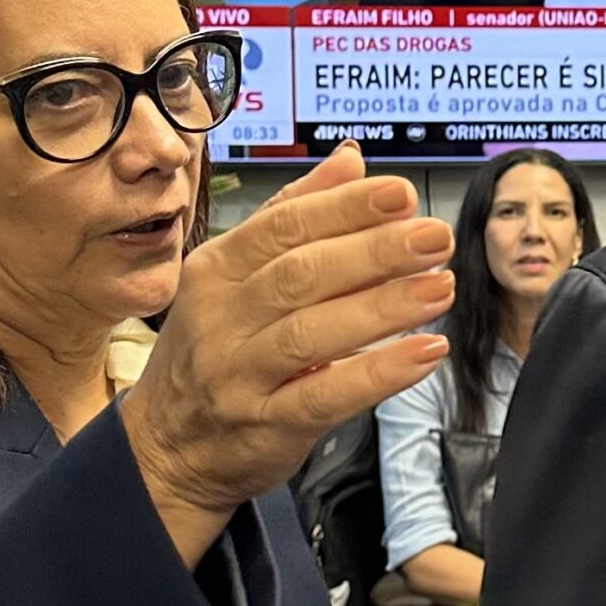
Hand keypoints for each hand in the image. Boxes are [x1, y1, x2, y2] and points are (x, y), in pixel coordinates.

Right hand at [122, 143, 453, 564]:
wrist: (166, 448)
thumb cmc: (215, 351)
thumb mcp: (236, 278)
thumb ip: (293, 216)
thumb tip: (350, 158)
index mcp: (216, 269)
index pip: (283, 226)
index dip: (344, 208)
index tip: (400, 194)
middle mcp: (221, 317)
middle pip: (301, 273)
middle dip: (374, 251)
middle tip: (433, 237)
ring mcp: (239, 373)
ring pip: (313, 332)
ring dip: (383, 307)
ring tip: (440, 287)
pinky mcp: (265, 424)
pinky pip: (326, 395)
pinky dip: (379, 373)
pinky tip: (425, 352)